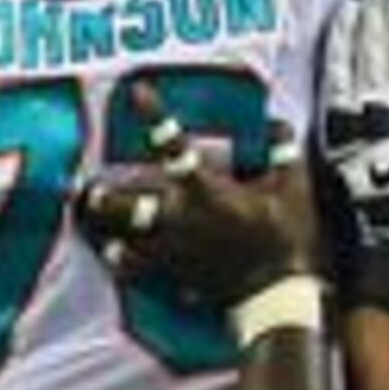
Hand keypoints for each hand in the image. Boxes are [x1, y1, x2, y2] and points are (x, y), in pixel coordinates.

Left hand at [78, 82, 318, 306]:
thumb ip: (283, 157)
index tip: (138, 92)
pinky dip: (126, 264)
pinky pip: (141, 271)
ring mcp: (174, 249)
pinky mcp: (177, 275)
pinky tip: (116, 257)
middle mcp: (180, 217)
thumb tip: (280, 127)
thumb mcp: (294, 193)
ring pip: (125, 239)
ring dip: (110, 230)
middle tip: (94, 189)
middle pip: (127, 203)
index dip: (155, 115)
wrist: (278, 298)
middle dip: (107, 196)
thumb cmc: (287, 241)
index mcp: (206, 191)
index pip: (175, 145)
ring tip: (96, 221)